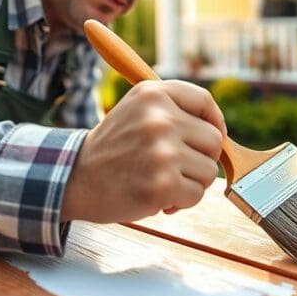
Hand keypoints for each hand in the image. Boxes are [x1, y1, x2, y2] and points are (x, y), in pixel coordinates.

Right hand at [61, 80, 225, 223]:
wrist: (76, 178)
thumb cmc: (114, 146)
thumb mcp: (137, 109)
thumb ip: (175, 110)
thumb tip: (220, 132)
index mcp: (153, 94)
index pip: (205, 102)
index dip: (215, 121)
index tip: (213, 134)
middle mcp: (159, 118)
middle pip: (214, 140)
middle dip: (201, 157)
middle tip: (177, 165)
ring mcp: (162, 152)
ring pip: (209, 171)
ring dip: (191, 182)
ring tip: (163, 179)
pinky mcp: (162, 184)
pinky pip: (196, 194)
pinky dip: (182, 201)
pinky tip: (158, 195)